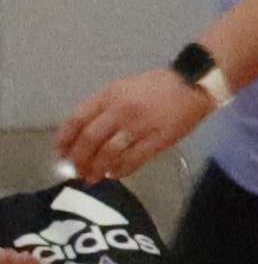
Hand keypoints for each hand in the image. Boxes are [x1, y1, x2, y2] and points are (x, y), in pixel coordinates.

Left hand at [60, 69, 211, 187]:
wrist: (192, 86)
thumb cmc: (155, 86)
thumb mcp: (122, 88)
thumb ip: (103, 107)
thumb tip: (84, 133)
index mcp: (109, 96)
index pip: (77, 120)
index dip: (65, 140)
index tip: (60, 154)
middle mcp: (120, 111)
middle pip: (90, 140)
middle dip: (79, 159)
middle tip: (76, 171)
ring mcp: (140, 126)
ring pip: (109, 152)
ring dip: (97, 168)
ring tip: (92, 177)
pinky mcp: (158, 140)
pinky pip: (134, 159)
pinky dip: (120, 169)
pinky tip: (114, 174)